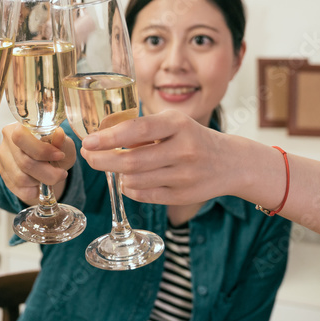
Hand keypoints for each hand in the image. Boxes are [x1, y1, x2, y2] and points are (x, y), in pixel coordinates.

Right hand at [0, 124, 75, 203]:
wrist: (49, 162)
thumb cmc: (56, 149)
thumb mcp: (64, 143)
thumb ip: (62, 141)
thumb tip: (59, 134)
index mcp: (17, 127)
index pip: (21, 137)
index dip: (41, 150)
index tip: (60, 156)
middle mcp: (6, 142)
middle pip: (24, 162)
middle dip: (47, 172)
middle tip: (61, 174)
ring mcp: (3, 160)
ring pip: (21, 179)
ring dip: (41, 181)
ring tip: (50, 176)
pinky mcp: (4, 176)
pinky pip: (19, 189)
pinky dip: (34, 190)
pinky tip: (40, 184)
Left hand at [79, 110, 230, 204]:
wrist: (231, 163)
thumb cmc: (192, 138)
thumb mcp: (173, 124)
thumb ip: (142, 130)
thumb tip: (102, 138)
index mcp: (179, 125)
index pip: (138, 130)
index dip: (109, 138)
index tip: (88, 142)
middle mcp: (183, 150)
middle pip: (132, 161)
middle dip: (102, 160)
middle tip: (88, 156)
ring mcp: (184, 176)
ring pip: (135, 180)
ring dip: (117, 174)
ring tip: (113, 165)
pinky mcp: (182, 196)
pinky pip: (143, 195)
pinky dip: (129, 187)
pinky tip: (130, 179)